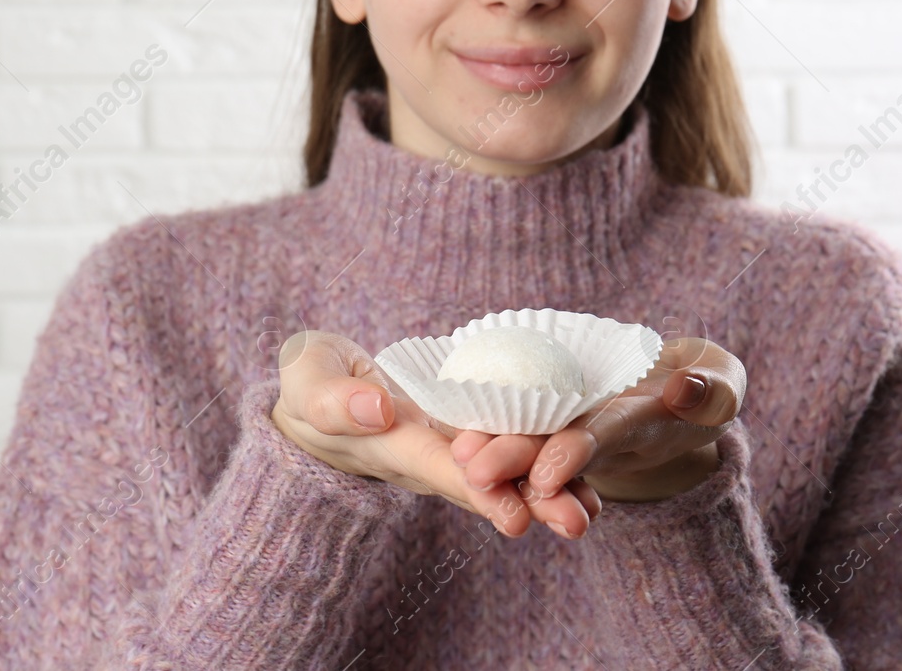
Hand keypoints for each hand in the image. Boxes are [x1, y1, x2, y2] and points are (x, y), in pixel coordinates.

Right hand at [269, 330, 602, 537]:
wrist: (320, 393)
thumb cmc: (309, 385)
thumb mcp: (308, 382)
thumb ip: (335, 398)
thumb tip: (377, 408)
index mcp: (392, 443)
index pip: (440, 469)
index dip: (479, 490)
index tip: (515, 517)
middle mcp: (429, 452)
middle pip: (486, 481)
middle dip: (532, 501)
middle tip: (578, 520)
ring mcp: (451, 442)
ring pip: (506, 468)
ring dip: (550, 488)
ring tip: (594, 509)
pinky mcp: (466, 424)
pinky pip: (510, 440)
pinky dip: (547, 455)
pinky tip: (587, 464)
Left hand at [450, 337, 744, 503]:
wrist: (679, 391)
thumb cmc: (707, 386)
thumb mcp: (722, 384)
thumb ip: (711, 390)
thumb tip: (684, 392)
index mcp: (641, 425)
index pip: (605, 437)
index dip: (578, 452)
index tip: (550, 472)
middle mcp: (598, 430)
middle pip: (553, 444)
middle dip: (517, 461)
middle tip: (476, 472)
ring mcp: (574, 421)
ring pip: (529, 435)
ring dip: (496, 449)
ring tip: (458, 458)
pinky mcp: (555, 406)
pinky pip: (520, 411)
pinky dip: (490, 417)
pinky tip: (451, 418)